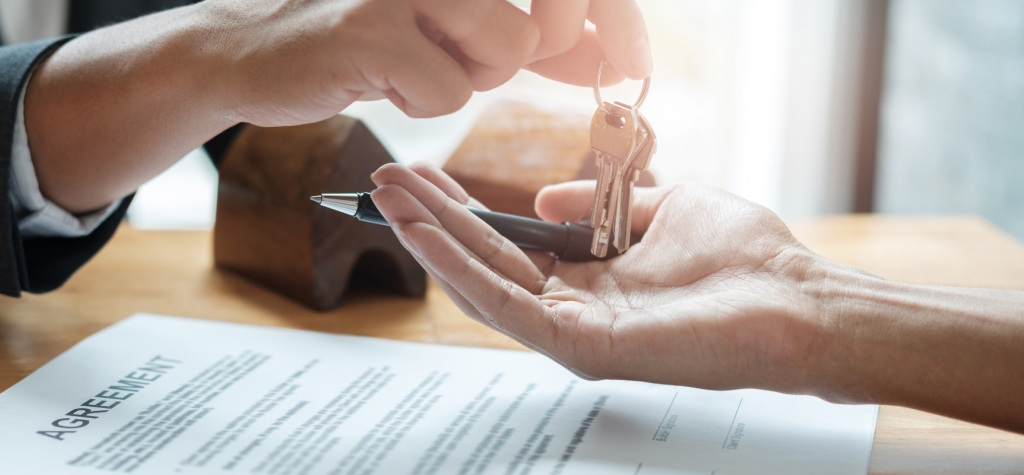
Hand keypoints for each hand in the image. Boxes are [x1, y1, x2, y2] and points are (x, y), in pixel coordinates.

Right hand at [29, 0, 651, 211]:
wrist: (259, 50)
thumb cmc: (369, 39)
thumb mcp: (462, 30)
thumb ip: (537, 37)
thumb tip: (611, 56)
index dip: (614, 18)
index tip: (630, 67)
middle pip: (551, 10)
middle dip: (547, 46)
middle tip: (487, 56)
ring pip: (506, 46)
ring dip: (471, 74)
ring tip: (418, 60)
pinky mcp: (367, 28)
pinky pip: (449, 90)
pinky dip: (424, 103)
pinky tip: (382, 81)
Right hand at [370, 163, 826, 394]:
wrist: (798, 300)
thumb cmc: (747, 259)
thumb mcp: (666, 207)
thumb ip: (602, 204)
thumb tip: (545, 201)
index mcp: (591, 280)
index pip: (509, 246)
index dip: (463, 211)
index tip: (425, 175)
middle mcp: (574, 309)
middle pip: (485, 262)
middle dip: (431, 220)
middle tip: (383, 181)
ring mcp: (573, 332)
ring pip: (483, 284)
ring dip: (431, 240)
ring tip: (387, 200)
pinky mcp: (580, 347)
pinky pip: (506, 305)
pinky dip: (458, 268)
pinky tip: (423, 233)